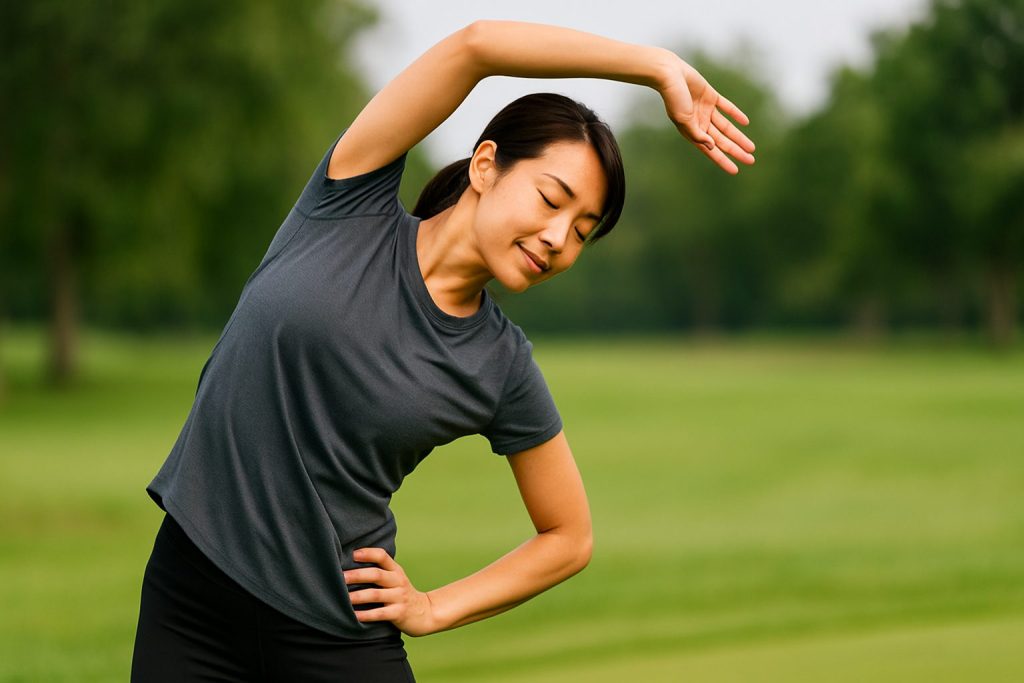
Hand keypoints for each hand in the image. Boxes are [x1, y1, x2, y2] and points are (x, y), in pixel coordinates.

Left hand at [344, 547, 437, 636]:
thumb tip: (350, 566)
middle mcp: (398, 581)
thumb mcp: (395, 579)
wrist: (425, 613)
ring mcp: (399, 597)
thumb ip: (379, 572)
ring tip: (343, 598)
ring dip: (358, 596)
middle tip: (340, 577)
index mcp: (396, 570)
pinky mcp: (399, 613)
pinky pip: (381, 613)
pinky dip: (367, 614)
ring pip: (376, 594)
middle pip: (377, 574)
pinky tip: (355, 616)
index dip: (368, 553)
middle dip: (357, 575)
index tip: (352, 554)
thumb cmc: (401, 594)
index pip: (382, 556)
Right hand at [657, 55, 755, 174]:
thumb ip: (698, 134)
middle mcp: (700, 123)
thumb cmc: (673, 99)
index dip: (723, 160)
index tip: (735, 170)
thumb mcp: (684, 120)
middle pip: (722, 141)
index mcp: (692, 132)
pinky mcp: (710, 96)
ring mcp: (706, 110)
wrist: (669, 75)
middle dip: (736, 151)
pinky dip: (736, 114)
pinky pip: (727, 108)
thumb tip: (712, 147)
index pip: (710, 150)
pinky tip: (745, 122)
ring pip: (726, 127)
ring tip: (751, 147)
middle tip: (751, 160)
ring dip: (739, 137)